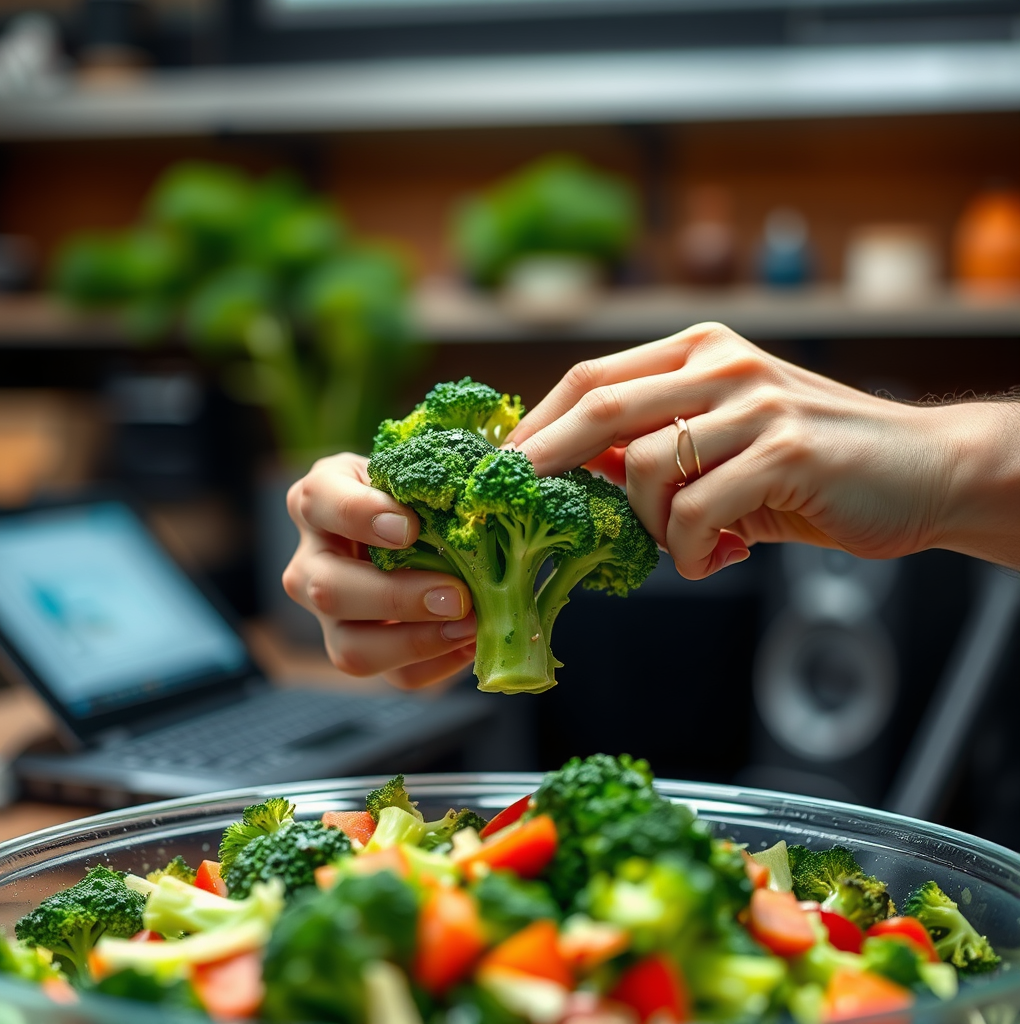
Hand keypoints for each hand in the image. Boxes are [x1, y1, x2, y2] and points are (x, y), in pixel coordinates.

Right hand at [283, 453, 476, 687]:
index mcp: (316, 500)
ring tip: (468, 624)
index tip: (410, 527)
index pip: (321, 501)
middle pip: (328, 591)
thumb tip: (471, 500)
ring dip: (416, 641)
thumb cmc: (411, 490)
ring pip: (351, 648)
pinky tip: (470, 641)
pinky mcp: (363, 651)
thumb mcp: (411, 471)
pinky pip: (393, 677)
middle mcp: (309, 561)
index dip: (361, 516)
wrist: (413, 527)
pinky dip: (437, 665)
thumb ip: (428, 481)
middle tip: (455, 594)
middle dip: (396, 598)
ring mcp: (329, 617)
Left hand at [509, 322, 1011, 577]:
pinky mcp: (785, 448)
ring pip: (645, 471)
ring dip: (647, 528)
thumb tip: (576, 472)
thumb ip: (654, 447)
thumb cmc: (810, 464)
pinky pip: (696, 512)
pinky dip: (690, 551)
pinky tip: (719, 556)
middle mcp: (720, 362)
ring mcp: (754, 401)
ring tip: (686, 546)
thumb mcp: (722, 442)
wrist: (922, 470)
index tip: (500, 467)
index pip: (590, 379)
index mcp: (696, 351)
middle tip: (512, 503)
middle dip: (543, 461)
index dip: (536, 425)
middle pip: (597, 406)